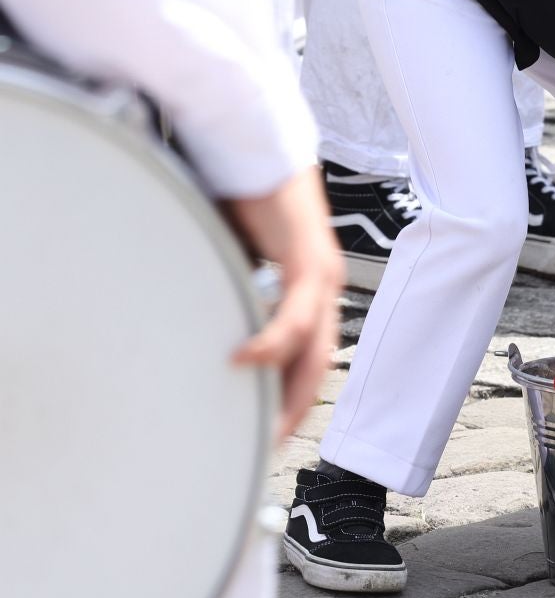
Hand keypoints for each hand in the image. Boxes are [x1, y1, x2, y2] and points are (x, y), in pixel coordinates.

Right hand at [226, 167, 343, 439]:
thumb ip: (222, 293)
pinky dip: (273, 342)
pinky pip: (294, 315)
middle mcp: (321, 290)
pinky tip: (246, 360)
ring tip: (262, 426)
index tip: (262, 433)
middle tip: (264, 449)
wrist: (256, 147)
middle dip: (293, 411)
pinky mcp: (310, 261)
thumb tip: (191, 324)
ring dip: (289, 390)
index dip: (286, 398)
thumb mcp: (228, 259)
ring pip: (312, 350)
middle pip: (315, 366)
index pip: (303, 360)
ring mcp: (320, 278)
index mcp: (304, 292)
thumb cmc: (241, 196)